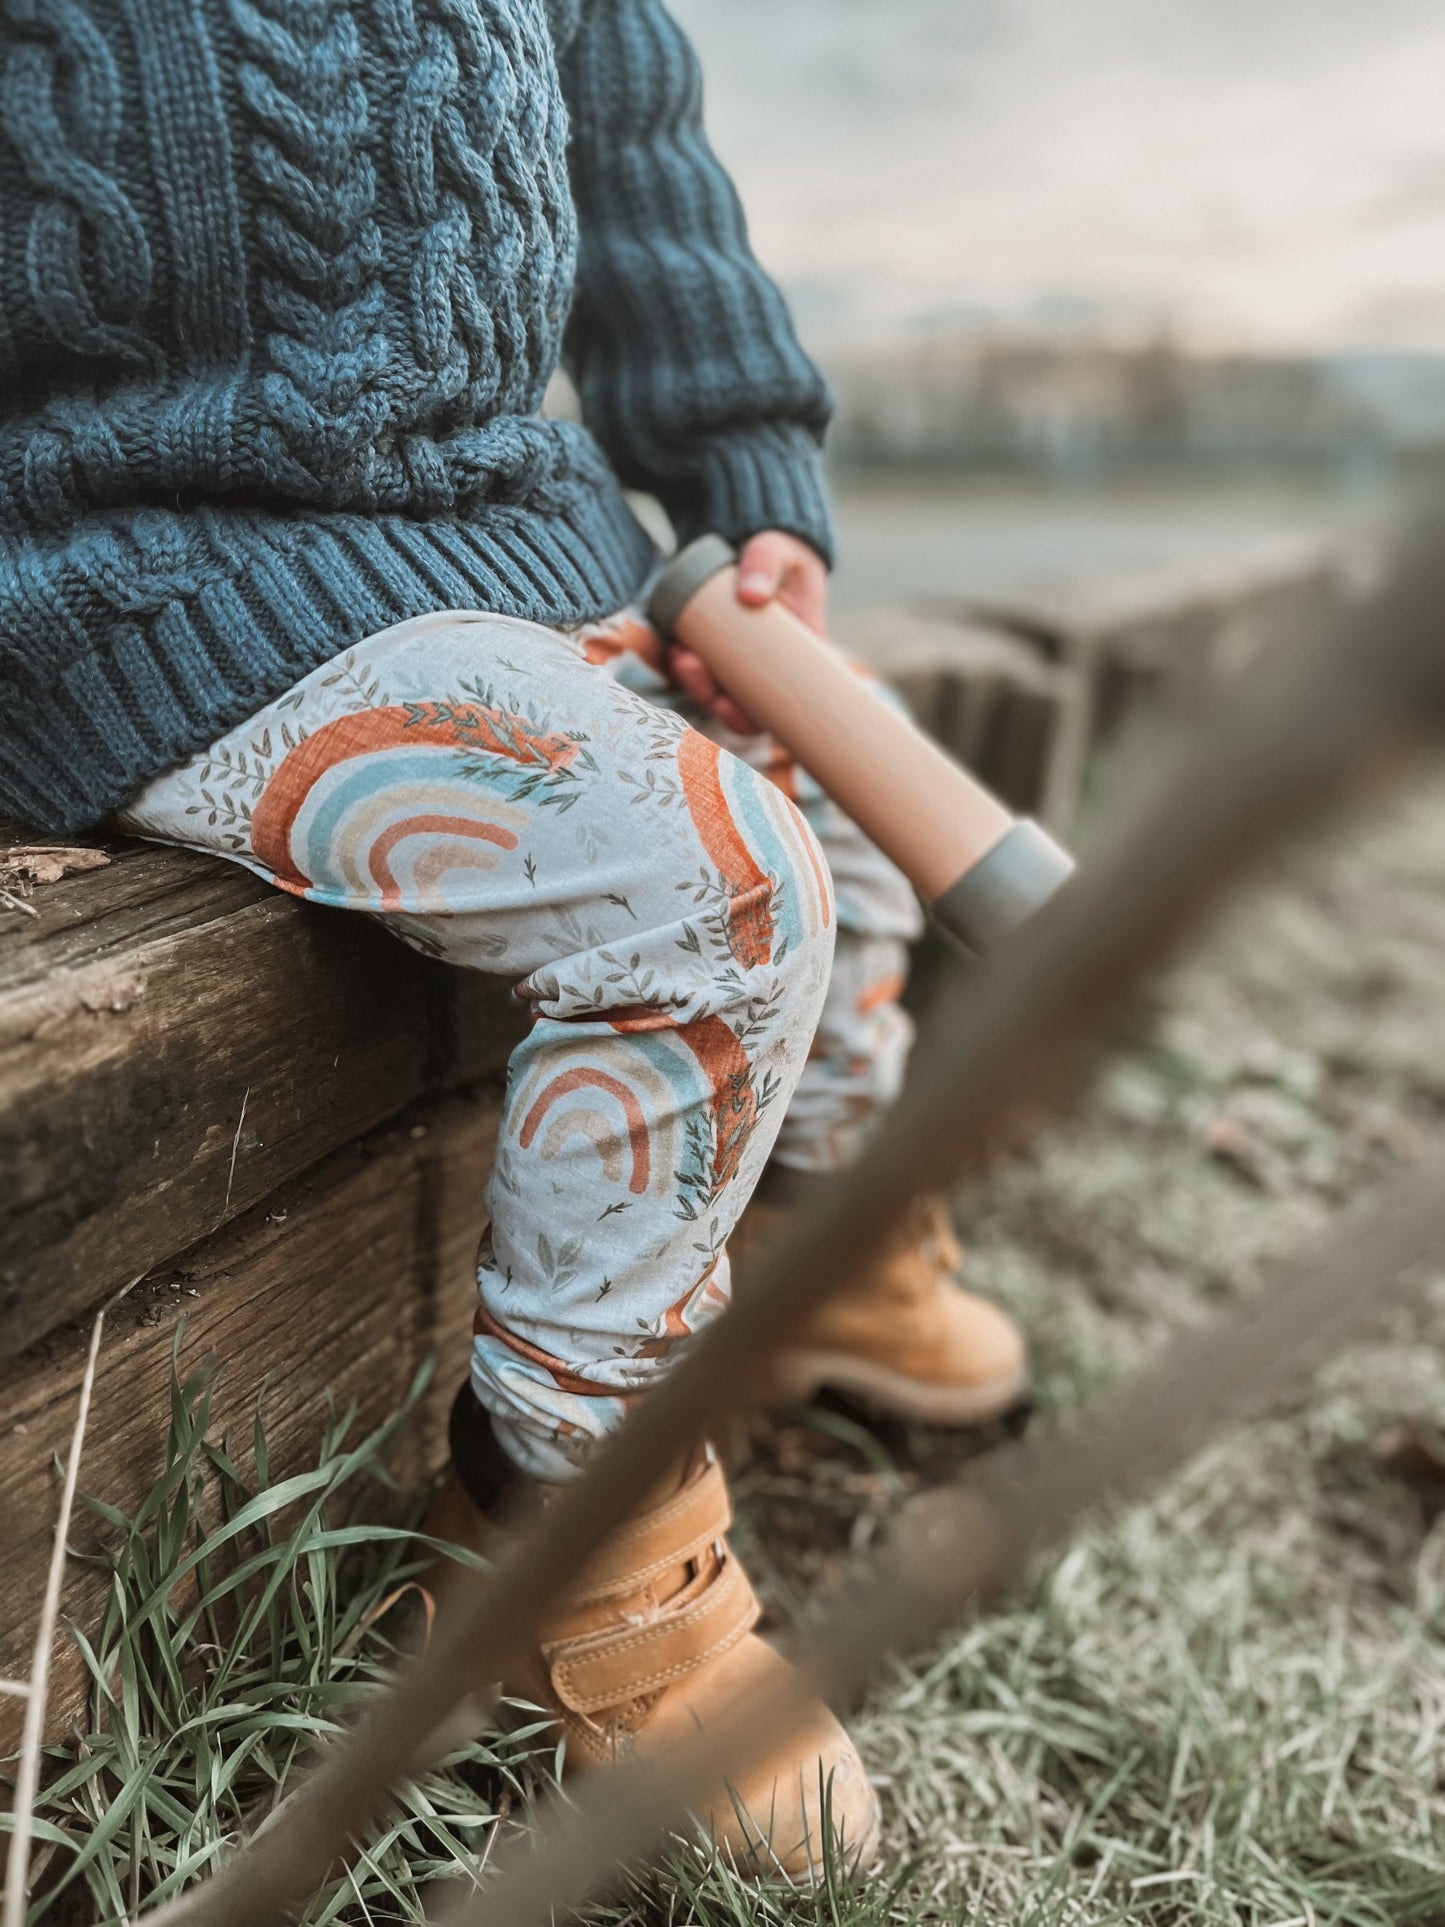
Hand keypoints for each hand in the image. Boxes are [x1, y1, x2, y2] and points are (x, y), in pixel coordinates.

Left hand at [667, 531, 827, 735]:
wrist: (767, 547)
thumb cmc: (781, 552)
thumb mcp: (780, 550)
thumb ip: (767, 562)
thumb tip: (751, 595)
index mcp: (800, 657)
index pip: (778, 706)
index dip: (749, 719)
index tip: (724, 704)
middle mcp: (773, 668)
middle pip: (742, 706)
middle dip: (709, 696)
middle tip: (689, 664)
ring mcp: (747, 662)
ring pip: (719, 691)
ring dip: (694, 683)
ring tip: (679, 655)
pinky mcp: (724, 651)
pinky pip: (705, 671)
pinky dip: (686, 668)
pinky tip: (673, 650)